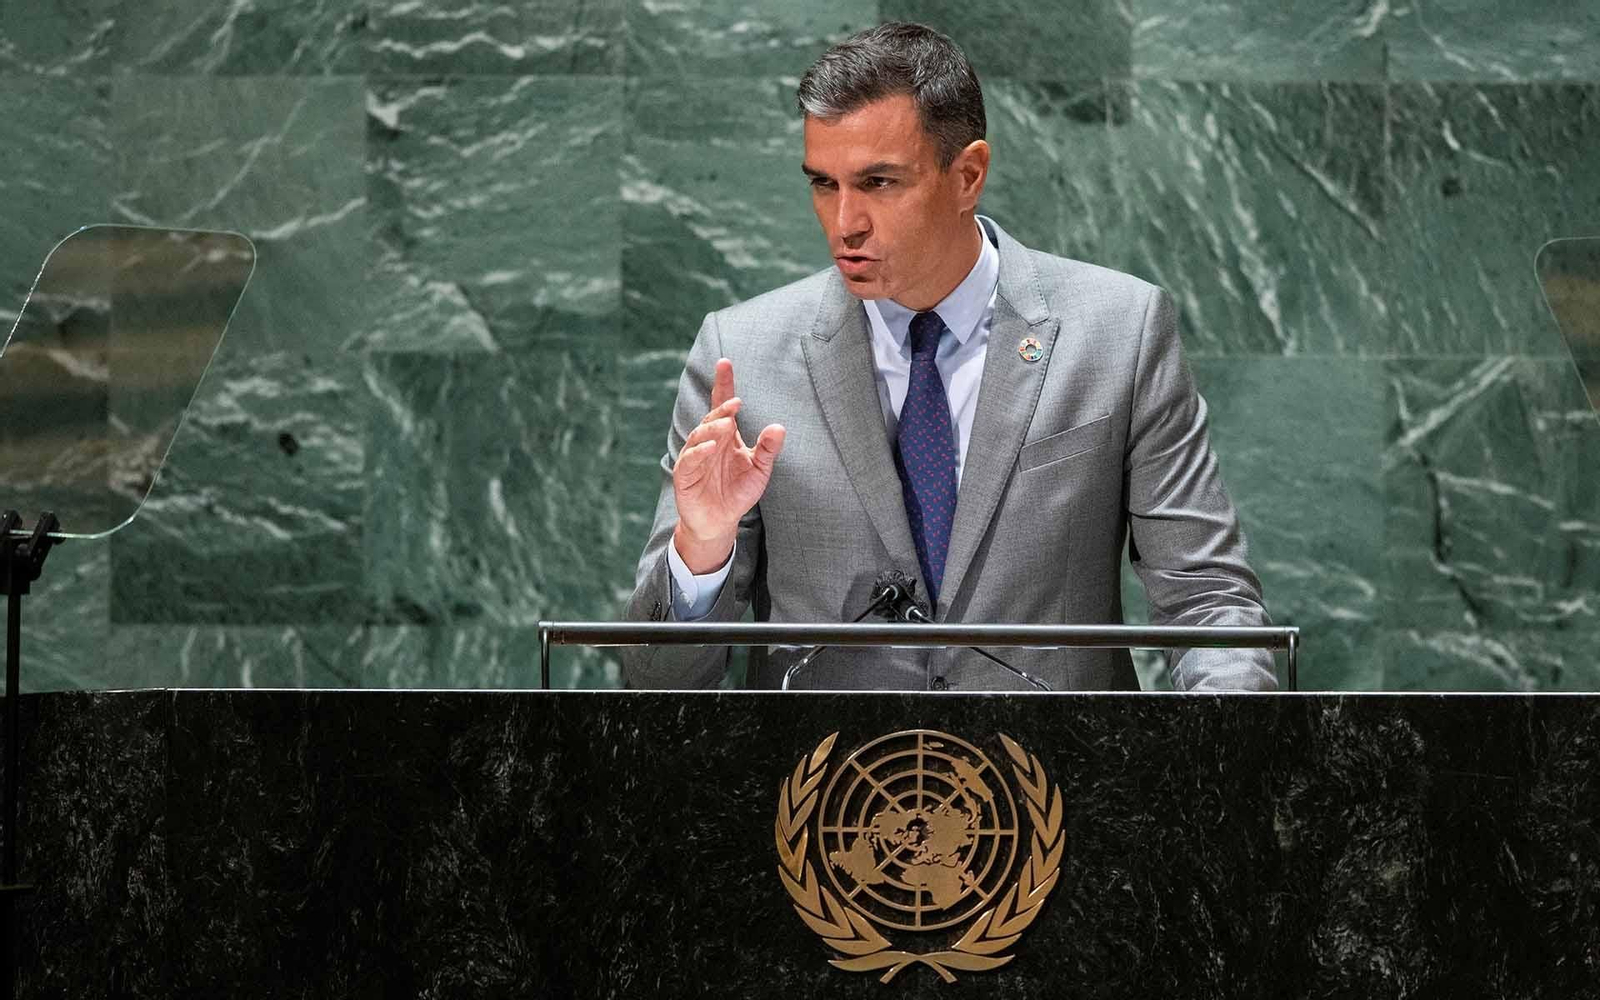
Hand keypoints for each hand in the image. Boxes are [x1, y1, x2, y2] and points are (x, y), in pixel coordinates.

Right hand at [672, 358, 785, 572]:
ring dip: (713, 428)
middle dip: (722, 408)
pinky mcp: (685, 475)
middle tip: (736, 402)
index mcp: (725, 436)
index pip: (722, 404)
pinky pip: (690, 460)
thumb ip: (768, 449)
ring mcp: (694, 457)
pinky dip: (700, 452)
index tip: (725, 362)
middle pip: (712, 418)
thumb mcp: (759, 470)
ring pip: (700, 436)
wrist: (719, 522)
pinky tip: (712, 447)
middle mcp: (708, 441)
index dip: (723, 384)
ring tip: (727, 423)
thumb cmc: (737, 492)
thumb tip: (779, 427)